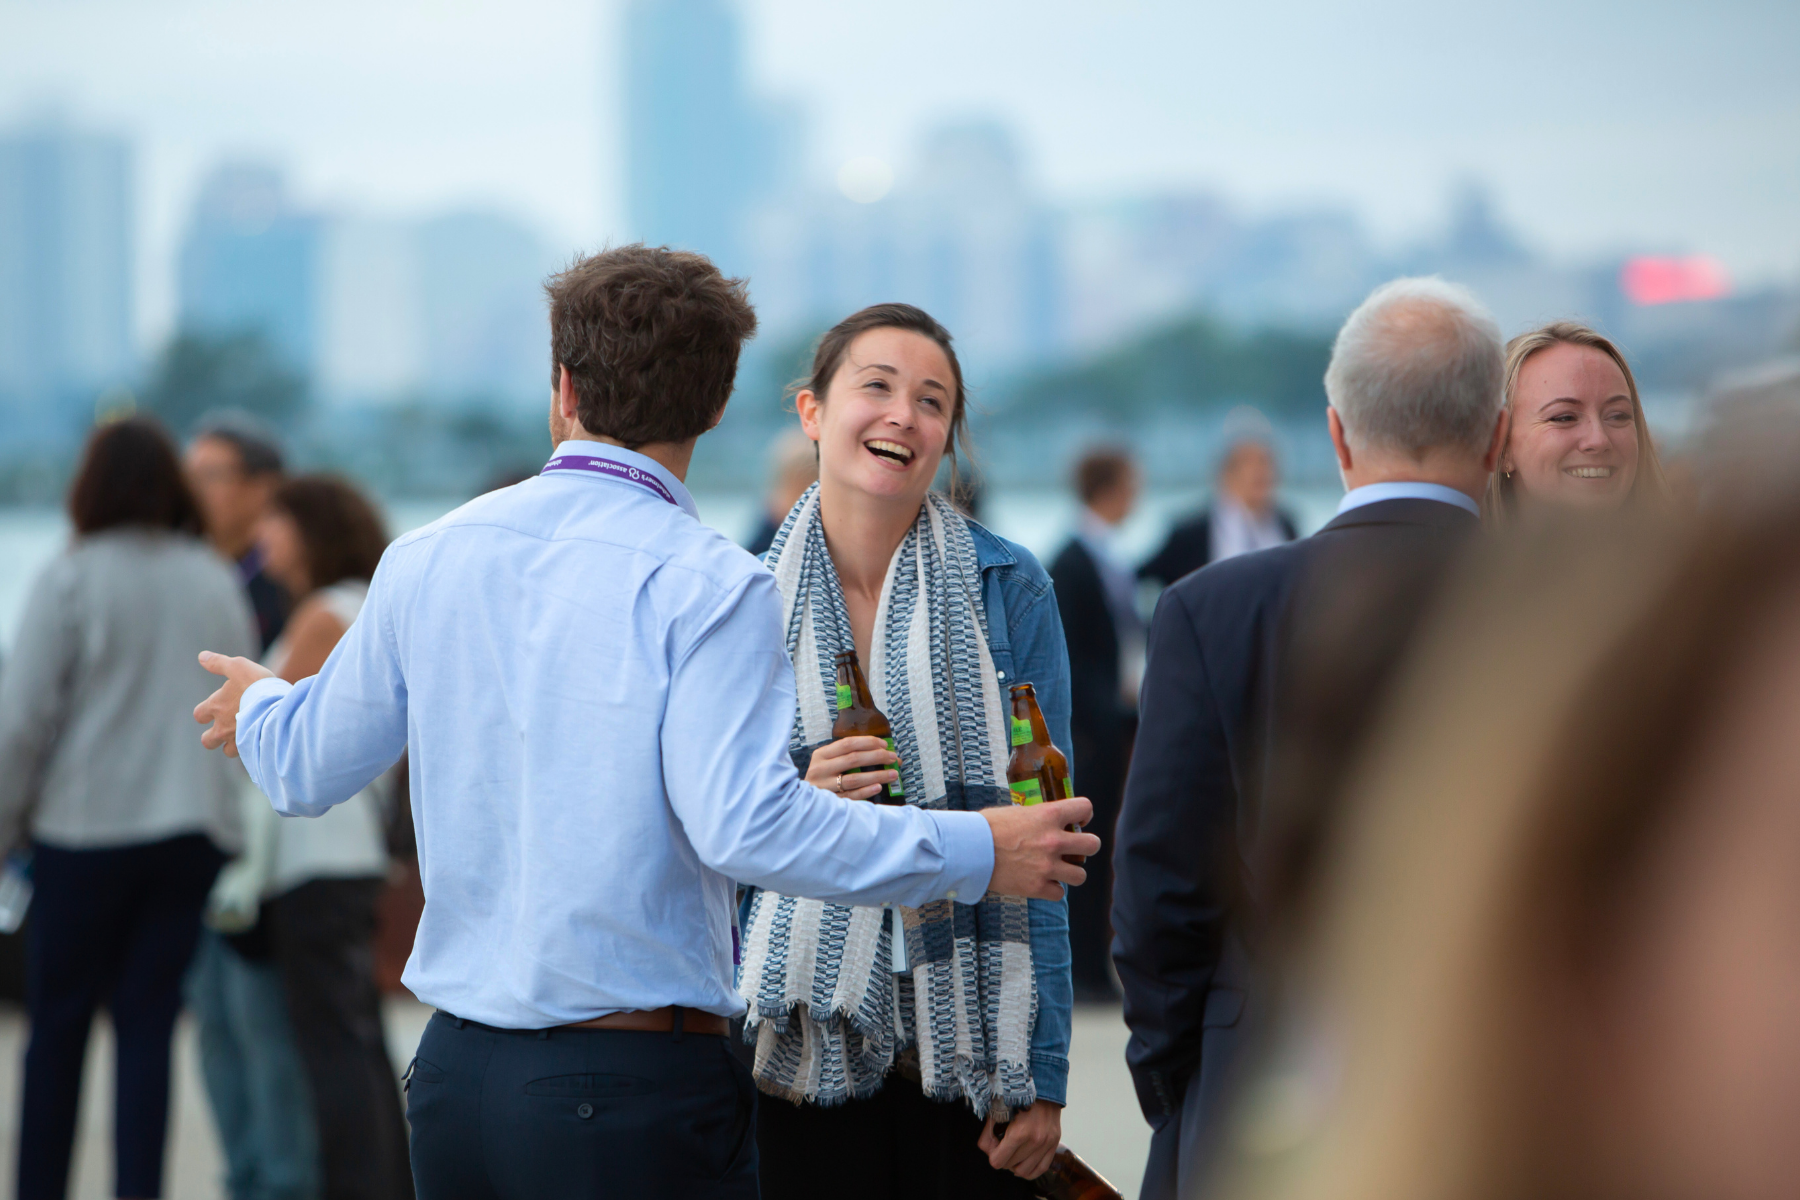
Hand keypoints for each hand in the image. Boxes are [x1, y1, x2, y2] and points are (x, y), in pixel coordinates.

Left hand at [193, 651, 275, 758]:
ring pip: (228, 751)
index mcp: (216, 707)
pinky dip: (251, 750)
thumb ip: (218, 662)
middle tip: (224, 730)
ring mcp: (237, 739)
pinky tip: (260, 743)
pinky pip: (247, 755)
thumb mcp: (238, 666)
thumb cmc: (256, 685)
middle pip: (207, 741)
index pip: (199, 715)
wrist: (277, 707)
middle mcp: (222, 727)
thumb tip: (201, 656)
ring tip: (244, 737)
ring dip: (232, 746)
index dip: (204, 713)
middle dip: (213, 737)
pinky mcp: (252, 748)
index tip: (213, 710)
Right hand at [804, 736, 898, 801]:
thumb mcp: (828, 762)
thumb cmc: (822, 778)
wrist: (802, 802)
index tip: (885, 745)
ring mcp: (824, 787)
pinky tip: (878, 787)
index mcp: (821, 755)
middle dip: (877, 757)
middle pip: (853, 759)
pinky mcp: (830, 802)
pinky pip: (851, 796)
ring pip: (854, 779)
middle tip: (893, 758)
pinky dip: (866, 791)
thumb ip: (848, 755)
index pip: (848, 744)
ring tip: (893, 774)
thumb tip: (882, 752)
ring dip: (876, 775)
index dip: (868, 742)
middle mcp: (820, 769)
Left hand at [979, 1100, 1062, 1178]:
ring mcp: (1047, 1144)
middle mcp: (1035, 1142)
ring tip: (1013, 1152)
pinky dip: (1030, 1169)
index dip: (991, 1154)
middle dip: (1002, 1157)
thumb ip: (989, 1130)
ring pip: (1024, 1171)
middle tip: (1001, 1144)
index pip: (998, 1161)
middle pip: (1009, 1166)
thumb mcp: (999, 1109)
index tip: (993, 1143)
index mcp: (1019, 1132)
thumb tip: (985, 1147)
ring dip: (1015, 1164)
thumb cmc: (1019, 1096)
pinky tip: (1023, 1160)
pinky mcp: (1055, 1144)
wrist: (1044, 1085)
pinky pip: (1041, 1169)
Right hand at [982, 798, 1098, 899]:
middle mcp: (1053, 841)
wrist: (968, 850)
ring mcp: (1047, 866)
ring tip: (1057, 869)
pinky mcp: (1036, 887)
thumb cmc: (986, 827)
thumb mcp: (1016, 812)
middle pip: (1093, 845)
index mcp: (1048, 815)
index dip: (1084, 814)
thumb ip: (1038, 817)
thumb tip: (1047, 820)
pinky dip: (1051, 889)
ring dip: (1070, 872)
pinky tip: (1040, 882)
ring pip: (1080, 875)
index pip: (1085, 807)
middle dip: (1086, 846)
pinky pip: (1059, 893)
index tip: (1078, 821)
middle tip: (1073, 848)